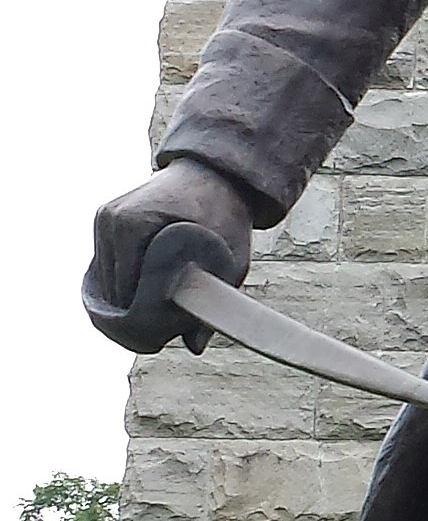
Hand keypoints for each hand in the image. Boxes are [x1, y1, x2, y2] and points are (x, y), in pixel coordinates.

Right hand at [87, 160, 256, 354]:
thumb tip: (195, 346)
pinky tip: (146, 292)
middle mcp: (112, 220)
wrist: (217, 173)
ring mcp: (104, 218)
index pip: (127, 293)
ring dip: (127, 298)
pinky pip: (107, 266)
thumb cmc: (226, 216)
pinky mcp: (105, 221)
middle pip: (113, 290)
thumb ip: (212, 299)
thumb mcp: (230, 260)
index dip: (147, 319)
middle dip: (136, 311)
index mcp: (135, 225)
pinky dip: (123, 282)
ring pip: (106, 282)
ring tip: (159, 306)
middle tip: (168, 323)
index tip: (171, 329)